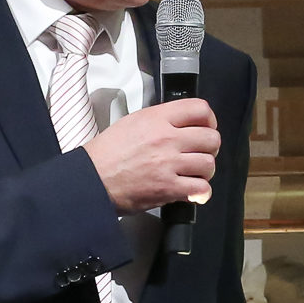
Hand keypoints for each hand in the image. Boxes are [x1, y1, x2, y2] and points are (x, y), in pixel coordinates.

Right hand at [82, 98, 219, 210]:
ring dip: (205, 172)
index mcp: (157, 118)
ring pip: (209, 164)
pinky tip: (193, 192)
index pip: (200, 109)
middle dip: (210, 148)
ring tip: (194, 174)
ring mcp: (168, 164)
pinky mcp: (167, 188)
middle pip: (211, 138)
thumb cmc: (108, 152)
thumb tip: (184, 126)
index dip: (209, 120)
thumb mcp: (133, 122)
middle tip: (200, 154)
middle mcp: (166, 138)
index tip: (206, 128)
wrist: (91, 179)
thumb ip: (161, 120)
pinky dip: (201, 193)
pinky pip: (201, 190)